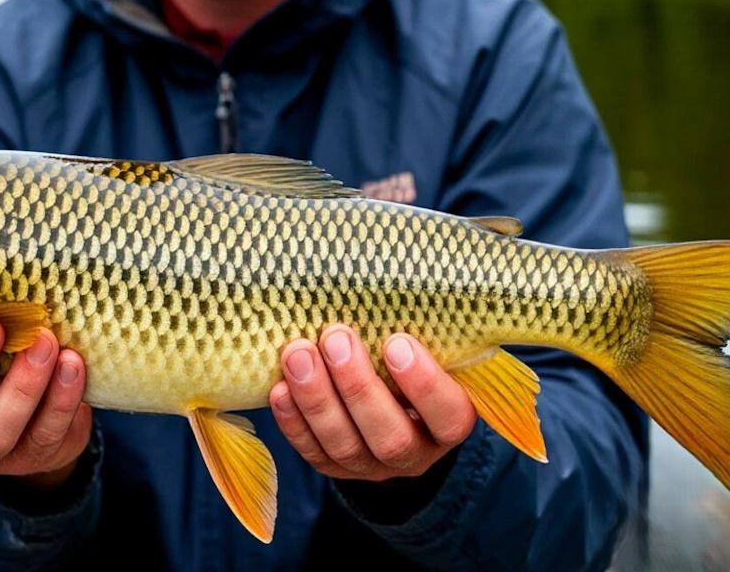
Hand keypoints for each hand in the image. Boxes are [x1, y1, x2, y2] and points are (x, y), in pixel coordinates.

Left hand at [269, 326, 475, 481]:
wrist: (386, 393)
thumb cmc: (409, 352)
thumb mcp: (428, 342)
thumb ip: (421, 321)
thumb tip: (396, 260)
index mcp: (449, 421)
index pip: (448, 416)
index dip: (424, 385)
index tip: (397, 342)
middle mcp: (415, 453)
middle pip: (390, 437)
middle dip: (358, 387)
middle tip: (335, 337)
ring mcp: (372, 466)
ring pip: (345, 447)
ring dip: (317, 399)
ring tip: (298, 353)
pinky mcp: (334, 467)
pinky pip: (312, 452)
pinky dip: (293, 422)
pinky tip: (280, 388)